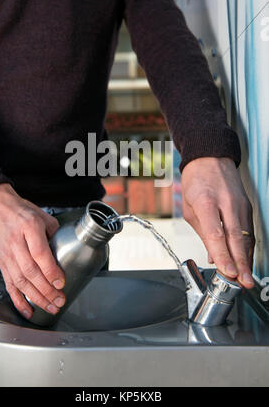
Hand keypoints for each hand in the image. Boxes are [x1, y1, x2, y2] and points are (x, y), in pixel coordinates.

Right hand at [0, 184, 65, 318]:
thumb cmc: (17, 209)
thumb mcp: (41, 214)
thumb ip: (54, 232)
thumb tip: (64, 248)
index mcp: (28, 227)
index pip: (40, 254)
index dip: (51, 271)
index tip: (61, 282)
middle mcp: (16, 243)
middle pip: (31, 272)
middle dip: (47, 290)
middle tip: (59, 300)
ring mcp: (6, 255)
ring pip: (20, 281)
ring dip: (36, 298)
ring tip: (50, 307)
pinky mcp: (1, 263)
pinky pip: (9, 285)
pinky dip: (18, 300)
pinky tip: (28, 311)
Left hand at [181, 157, 254, 287]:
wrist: (211, 157)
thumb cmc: (196, 181)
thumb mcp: (189, 207)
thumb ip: (201, 232)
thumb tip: (213, 257)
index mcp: (206, 201)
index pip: (216, 233)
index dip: (222, 255)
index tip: (226, 271)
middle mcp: (227, 202)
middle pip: (236, 237)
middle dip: (240, 263)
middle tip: (243, 282)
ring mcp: (240, 204)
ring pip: (246, 236)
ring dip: (246, 259)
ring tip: (245, 278)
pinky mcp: (248, 206)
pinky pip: (249, 231)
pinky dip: (248, 248)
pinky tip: (246, 261)